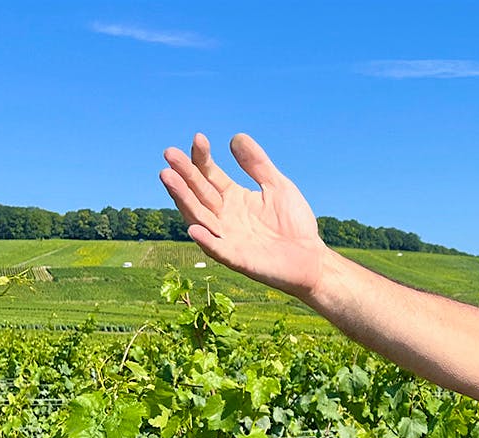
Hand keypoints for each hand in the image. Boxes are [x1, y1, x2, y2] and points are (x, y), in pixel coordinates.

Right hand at [159, 133, 326, 296]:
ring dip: (183, 198)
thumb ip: (257, 164)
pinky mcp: (237, 258)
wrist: (311, 258)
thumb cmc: (294, 224)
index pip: (210, 175)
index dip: (202, 158)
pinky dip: (206, 240)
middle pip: (198, 192)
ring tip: (168, 176)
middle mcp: (224, 216)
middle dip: (184, 174)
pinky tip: (194, 229)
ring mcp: (227, 237)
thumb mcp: (277, 186)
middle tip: (169, 153)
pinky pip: (217, 249)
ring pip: (199, 216)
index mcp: (233, 197)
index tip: (198, 138)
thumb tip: (235, 137)